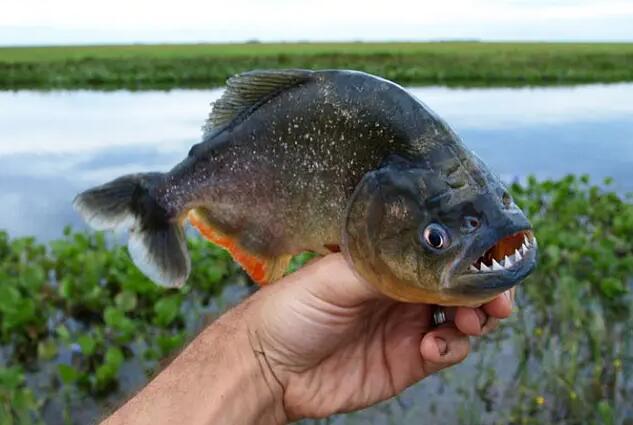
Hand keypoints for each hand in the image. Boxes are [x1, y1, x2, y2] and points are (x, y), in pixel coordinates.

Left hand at [246, 253, 513, 419]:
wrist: (271, 367)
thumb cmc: (292, 309)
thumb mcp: (334, 275)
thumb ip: (384, 264)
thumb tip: (431, 251)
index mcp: (386, 260)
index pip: (439, 250)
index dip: (469, 254)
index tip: (492, 259)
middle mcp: (403, 289)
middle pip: (461, 283)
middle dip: (486, 288)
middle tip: (497, 299)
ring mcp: (408, 323)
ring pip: (463, 316)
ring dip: (476, 317)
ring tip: (466, 321)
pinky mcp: (409, 359)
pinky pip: (448, 350)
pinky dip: (452, 347)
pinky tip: (432, 346)